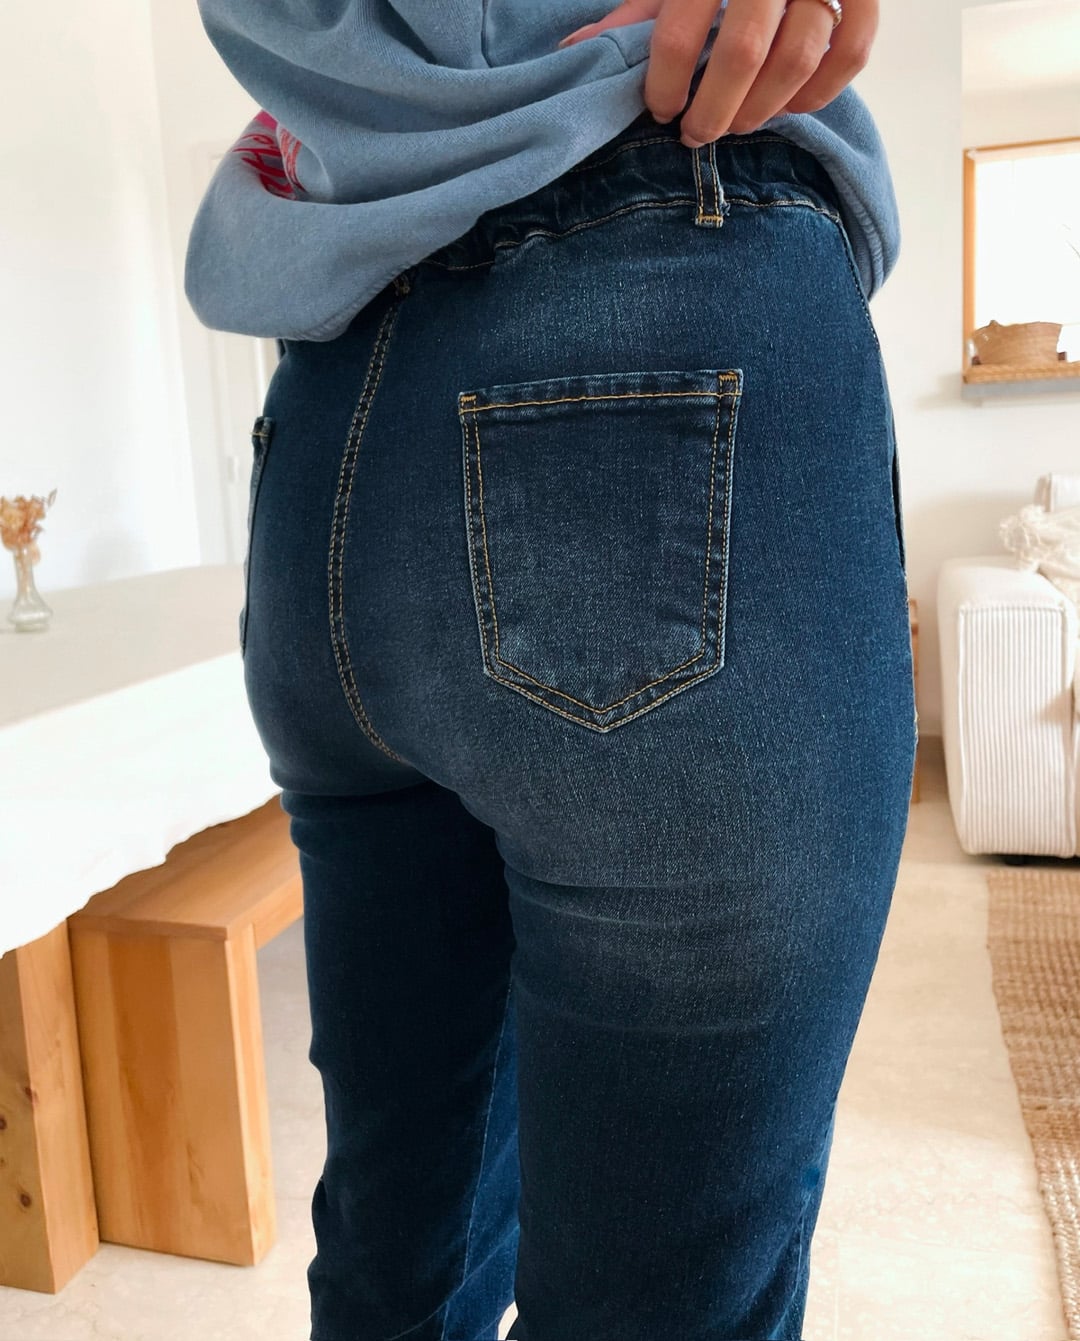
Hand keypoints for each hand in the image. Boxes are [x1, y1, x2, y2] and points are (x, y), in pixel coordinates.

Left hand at [557, 0, 877, 145]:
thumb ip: (635, 12)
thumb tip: (576, 53)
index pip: (677, 30)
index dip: (664, 83)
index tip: (660, 109)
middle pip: (744, 53)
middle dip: (713, 109)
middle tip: (695, 134)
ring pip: (799, 57)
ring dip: (763, 108)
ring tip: (737, 124)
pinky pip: (852, 52)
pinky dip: (821, 91)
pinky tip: (788, 107)